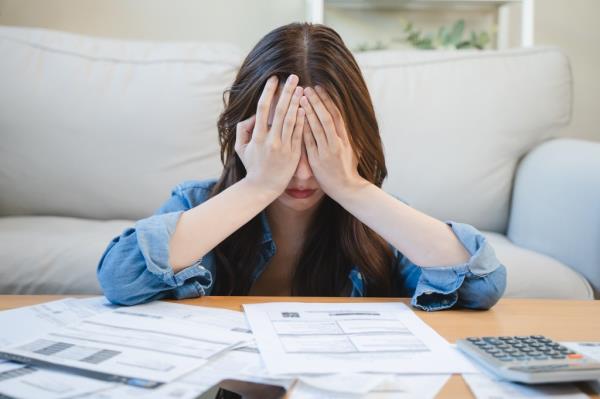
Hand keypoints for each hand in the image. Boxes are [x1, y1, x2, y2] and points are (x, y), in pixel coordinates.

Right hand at [235, 74, 304, 194]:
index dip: (268, 92)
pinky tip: (306, 108)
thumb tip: (252, 116)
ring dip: (297, 102)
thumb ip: (243, 129)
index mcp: (257, 136)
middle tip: (293, 76)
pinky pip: (299, 134)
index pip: (262, 108)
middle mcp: (271, 140)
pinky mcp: (294, 154)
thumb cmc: (252, 166)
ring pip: (291, 120)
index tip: (274, 79)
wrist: (263, 187)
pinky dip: (302, 120)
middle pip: (280, 111)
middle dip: (286, 92)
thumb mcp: (241, 148)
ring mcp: (283, 147)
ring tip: (301, 88)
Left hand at [300, 86, 365, 198]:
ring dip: (308, 112)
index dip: (327, 100)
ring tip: (301, 98)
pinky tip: (295, 119)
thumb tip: (340, 118)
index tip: (319, 88)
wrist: (346, 188)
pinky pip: (308, 142)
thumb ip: (345, 133)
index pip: (335, 114)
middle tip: (307, 88)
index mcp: (345, 138)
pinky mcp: (317, 160)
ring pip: (317, 127)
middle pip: (326, 117)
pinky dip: (303, 129)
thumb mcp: (351, 148)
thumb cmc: (347, 168)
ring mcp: (326, 151)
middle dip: (316, 101)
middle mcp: (336, 142)